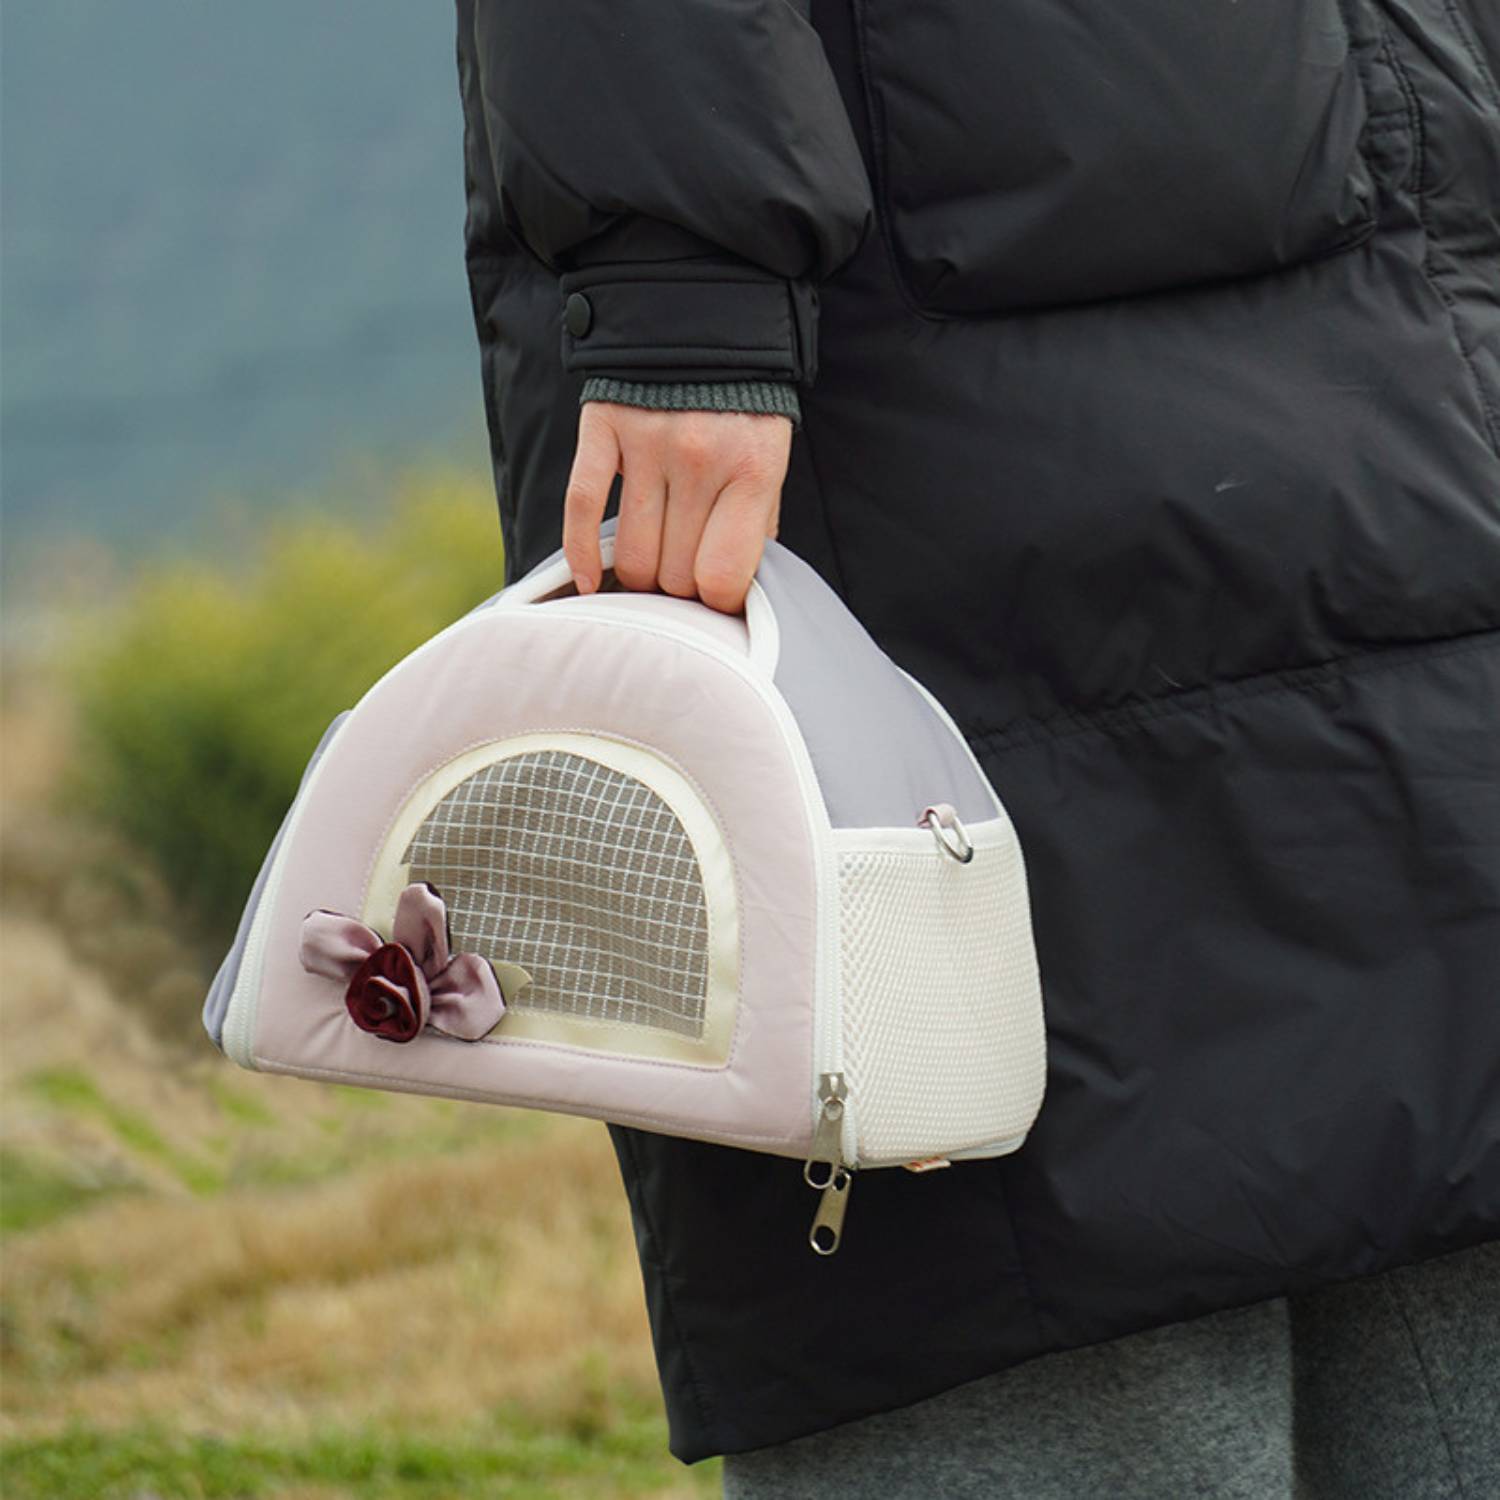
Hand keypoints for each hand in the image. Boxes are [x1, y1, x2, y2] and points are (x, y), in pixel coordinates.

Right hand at [563, 401, 791, 613]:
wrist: (705, 319)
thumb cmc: (743, 409)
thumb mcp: (771, 463)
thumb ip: (757, 526)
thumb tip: (732, 592)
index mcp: (752, 470)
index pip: (723, 576)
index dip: (719, 600)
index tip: (716, 595)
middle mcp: (700, 459)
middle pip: (674, 574)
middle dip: (679, 587)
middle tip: (684, 571)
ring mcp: (647, 443)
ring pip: (631, 556)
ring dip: (639, 574)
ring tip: (652, 562)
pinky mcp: (603, 428)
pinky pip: (581, 509)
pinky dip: (581, 556)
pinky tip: (589, 581)